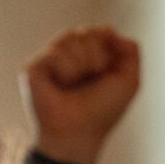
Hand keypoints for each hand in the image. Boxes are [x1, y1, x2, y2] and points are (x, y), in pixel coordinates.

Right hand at [23, 26, 140, 163]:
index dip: (106, 49)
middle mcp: (67, 56)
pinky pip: (54, 52)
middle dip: (95, 57)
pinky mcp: (32, 68)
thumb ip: (131, 51)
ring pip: (69, 38)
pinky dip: (64, 71)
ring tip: (75, 85)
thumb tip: (109, 29)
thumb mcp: (129, 82)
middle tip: (91, 80)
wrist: (78, 134)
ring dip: (81, 65)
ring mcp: (48, 61)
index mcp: (89, 57)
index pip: (99, 31)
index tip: (105, 73)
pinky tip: (60, 87)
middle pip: (85, 32)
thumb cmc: (102, 113)